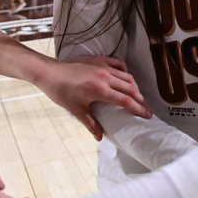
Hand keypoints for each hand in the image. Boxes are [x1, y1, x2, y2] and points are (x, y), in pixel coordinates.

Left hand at [34, 55, 151, 139]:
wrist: (49, 73)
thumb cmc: (61, 92)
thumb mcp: (76, 110)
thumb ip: (91, 124)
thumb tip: (100, 137)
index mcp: (101, 91)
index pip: (126, 101)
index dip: (138, 109)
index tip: (147, 115)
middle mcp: (106, 77)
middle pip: (130, 88)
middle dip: (140, 99)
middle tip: (146, 108)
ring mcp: (103, 67)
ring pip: (127, 76)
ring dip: (134, 86)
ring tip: (137, 95)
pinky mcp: (99, 60)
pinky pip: (118, 64)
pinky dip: (125, 71)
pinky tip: (125, 77)